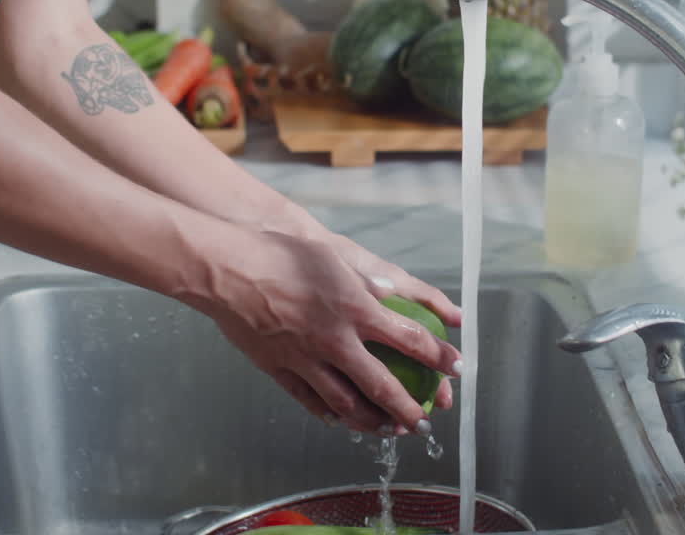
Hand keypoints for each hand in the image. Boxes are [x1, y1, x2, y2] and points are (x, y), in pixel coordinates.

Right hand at [201, 231, 461, 433]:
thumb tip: (397, 292)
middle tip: (425, 423)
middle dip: (409, 409)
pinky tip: (339, 420)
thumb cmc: (281, 254)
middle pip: (382, 385)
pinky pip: (308, 399)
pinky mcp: (277, 367)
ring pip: (345, 402)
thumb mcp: (335, 258)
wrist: (227, 268)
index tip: (457, 369)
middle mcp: (335, 339)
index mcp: (355, 308)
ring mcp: (305, 358)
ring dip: (371, 421)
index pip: (410, 339)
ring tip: (387, 432)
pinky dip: (328, 413)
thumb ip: (370, 281)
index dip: (438, 358)